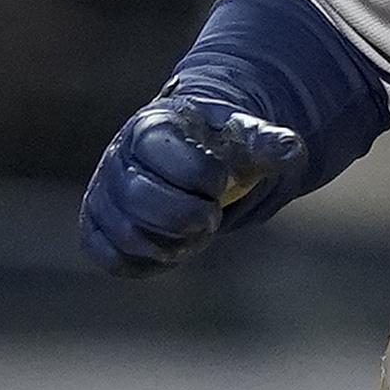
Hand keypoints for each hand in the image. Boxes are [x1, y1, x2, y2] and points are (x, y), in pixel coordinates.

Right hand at [80, 85, 306, 276]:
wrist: (186, 156)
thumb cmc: (216, 147)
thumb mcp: (245, 139)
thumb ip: (267, 145)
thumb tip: (293, 150)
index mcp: (153, 127)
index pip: (178, 165)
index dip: (209, 180)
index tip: (219, 178)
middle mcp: (118, 156)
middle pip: (141, 200)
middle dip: (188, 218)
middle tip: (209, 216)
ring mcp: (103, 193)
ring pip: (127, 234)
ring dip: (171, 245)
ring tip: (192, 234)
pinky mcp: (96, 227)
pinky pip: (110, 258)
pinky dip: (144, 263)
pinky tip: (167, 249)